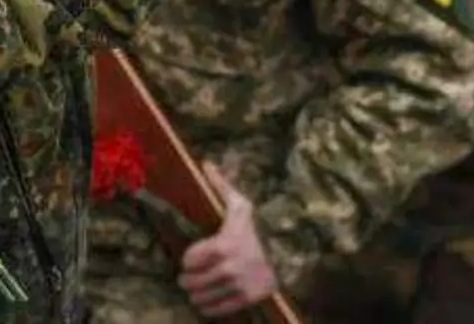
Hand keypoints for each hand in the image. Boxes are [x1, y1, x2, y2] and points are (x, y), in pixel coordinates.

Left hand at [177, 163, 277, 317]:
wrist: (285, 258)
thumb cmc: (255, 231)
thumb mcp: (240, 206)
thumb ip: (221, 187)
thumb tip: (206, 164)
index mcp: (225, 244)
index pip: (188, 259)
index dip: (188, 258)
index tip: (193, 257)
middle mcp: (230, 268)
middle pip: (190, 281)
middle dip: (188, 278)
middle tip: (189, 276)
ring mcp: (237, 286)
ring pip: (199, 298)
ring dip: (196, 294)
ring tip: (198, 287)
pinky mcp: (244, 301)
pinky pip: (214, 311)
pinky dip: (208, 307)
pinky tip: (209, 298)